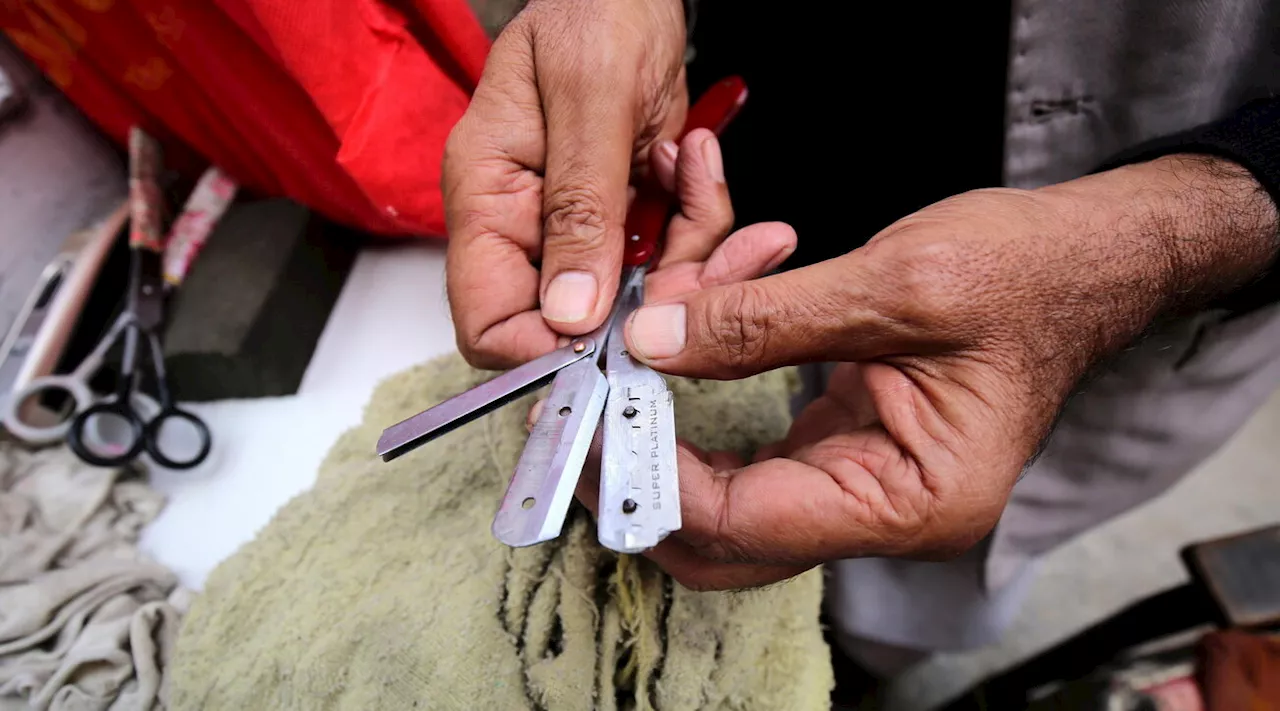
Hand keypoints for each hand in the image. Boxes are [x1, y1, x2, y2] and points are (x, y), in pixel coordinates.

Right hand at [444, 0, 689, 368]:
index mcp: (487, 195)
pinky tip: (696, 156)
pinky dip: (700, 220)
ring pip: (638, 292)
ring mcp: (579, 222)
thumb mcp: (590, 101)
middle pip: (576, 317)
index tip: (613, 338)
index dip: (544, 348)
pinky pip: (672, 253)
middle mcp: (527, 221)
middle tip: (698, 248)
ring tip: (697, 168)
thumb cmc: (594, 9)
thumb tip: (569, 313)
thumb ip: (579, 208)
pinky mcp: (626, 213)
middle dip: (650, 296)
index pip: (487, 320)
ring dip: (690, 249)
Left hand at [616, 155, 1278, 590]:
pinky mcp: (845, 448)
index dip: (654, 473)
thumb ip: (764, 319)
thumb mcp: (894, 283)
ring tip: (619, 375)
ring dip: (665, 440)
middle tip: (579, 417)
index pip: (744, 522)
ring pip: (726, 501)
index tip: (595, 413)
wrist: (1086, 259)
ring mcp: (862, 486)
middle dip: (641, 480)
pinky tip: (679, 351)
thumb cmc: (1026, 275)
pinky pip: (750, 454)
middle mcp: (883, 513)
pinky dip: (701, 410)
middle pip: (723, 540)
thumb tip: (653, 339)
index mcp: (910, 502)